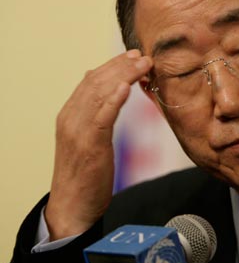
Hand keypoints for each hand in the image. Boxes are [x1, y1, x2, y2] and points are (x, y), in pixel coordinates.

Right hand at [44, 49, 152, 239]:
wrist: (71, 206)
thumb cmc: (84, 174)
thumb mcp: (88, 140)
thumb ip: (95, 116)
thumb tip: (107, 91)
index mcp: (70, 115)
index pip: (91, 80)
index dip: (113, 65)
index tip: (133, 55)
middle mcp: (70, 118)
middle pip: (96, 82)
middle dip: (121, 66)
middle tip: (143, 56)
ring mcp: (77, 131)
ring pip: (99, 94)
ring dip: (122, 76)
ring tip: (142, 64)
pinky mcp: (89, 146)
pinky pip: (101, 118)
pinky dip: (113, 100)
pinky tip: (126, 87)